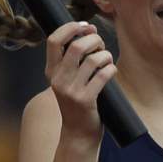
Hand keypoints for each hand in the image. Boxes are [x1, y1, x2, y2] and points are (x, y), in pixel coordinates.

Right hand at [45, 21, 116, 139]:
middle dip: (94, 40)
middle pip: (76, 46)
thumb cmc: (76, 104)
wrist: (78, 134)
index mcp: (51, 72)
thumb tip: (87, 34)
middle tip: (101, 45)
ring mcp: (71, 90)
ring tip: (107, 58)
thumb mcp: (66, 82)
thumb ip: (70, 62)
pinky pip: (102, 75)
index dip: (70, 28)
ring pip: (92, 59)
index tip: (86, 27)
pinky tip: (112, 70)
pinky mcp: (86, 100)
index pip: (54, 40)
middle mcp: (58, 80)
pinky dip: (111, 68)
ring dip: (105, 54)